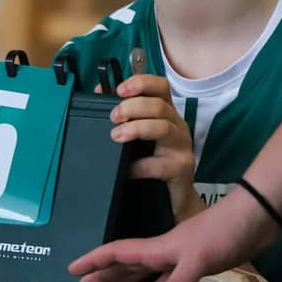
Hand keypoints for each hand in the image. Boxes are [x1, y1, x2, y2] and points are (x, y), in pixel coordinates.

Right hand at [69, 186, 279, 281]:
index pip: (117, 252)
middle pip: (125, 264)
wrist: (253, 219)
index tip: (71, 268)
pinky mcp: (194, 264)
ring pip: (143, 272)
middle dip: (103, 274)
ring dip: (124, 281)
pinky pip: (165, 280)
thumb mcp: (198, 258)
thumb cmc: (223, 231)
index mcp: (157, 247)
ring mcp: (178, 257)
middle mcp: (163, 251)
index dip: (94, 260)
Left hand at [109, 74, 201, 221]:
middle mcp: (177, 125)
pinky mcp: (182, 168)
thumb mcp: (138, 135)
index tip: (120, 89)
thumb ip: (123, 114)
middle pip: (159, 105)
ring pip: (163, 127)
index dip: (141, 82)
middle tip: (113, 117)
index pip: (160, 86)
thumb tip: (99, 93)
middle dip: (133, 107)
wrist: (173, 199)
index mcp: (166, 113)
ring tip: (117, 136)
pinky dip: (140, 165)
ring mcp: (182, 146)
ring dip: (137, 128)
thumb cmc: (154, 162)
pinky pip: (160, 164)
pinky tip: (128, 169)